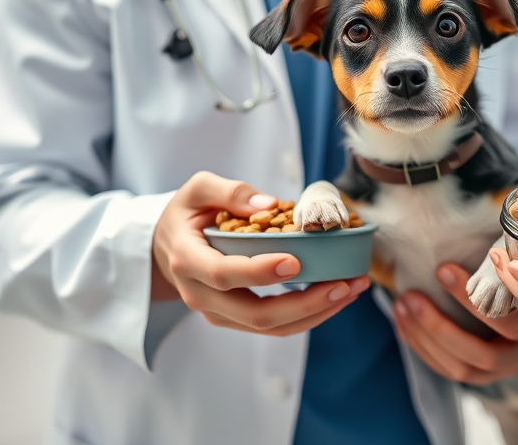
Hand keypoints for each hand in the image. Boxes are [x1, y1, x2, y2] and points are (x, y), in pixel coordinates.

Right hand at [152, 171, 369, 335]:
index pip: (224, 274)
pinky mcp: (236, 319)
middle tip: (344, 283)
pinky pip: (275, 326)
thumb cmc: (186, 215)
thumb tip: (268, 204)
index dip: (260, 272)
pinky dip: (309, 315)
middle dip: (306, 303)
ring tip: (351, 289)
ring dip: (316, 312)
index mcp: (189, 260)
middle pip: (255, 313)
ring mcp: (218, 313)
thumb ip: (230, 191)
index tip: (296, 261)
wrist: (165, 247)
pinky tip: (337, 295)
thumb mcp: (197, 189)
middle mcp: (201, 295)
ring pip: (270, 327)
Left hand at [392, 262, 517, 384]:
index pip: (509, 322)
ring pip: (461, 368)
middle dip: (438, 325)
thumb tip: (477, 216)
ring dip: (425, 338)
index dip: (471, 299)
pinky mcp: (485, 376)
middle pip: (481, 353)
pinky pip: (448, 371)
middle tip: (410, 295)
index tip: (443, 267)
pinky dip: (422, 349)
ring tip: (402, 306)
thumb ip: (509, 253)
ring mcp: (505, 369)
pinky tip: (404, 324)